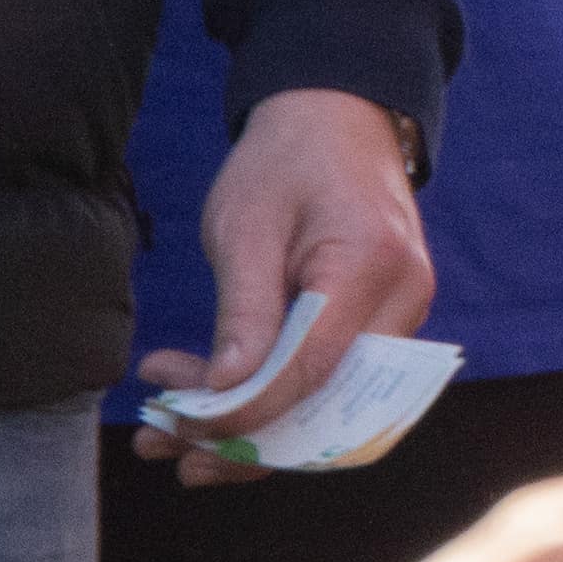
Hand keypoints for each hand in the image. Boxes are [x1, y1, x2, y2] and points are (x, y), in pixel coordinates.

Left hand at [140, 88, 434, 477]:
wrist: (338, 117)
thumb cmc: (286, 161)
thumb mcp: (247, 227)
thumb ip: (244, 311)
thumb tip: (228, 395)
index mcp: (371, 268)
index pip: (313, 371)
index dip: (246, 416)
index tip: (178, 430)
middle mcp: (403, 301)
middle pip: (329, 404)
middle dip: (243, 439)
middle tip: (158, 444)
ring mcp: (400, 313)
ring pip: (327, 401)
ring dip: (247, 426)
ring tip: (162, 427)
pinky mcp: (382, 321)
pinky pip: (329, 379)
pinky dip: (269, 397)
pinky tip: (206, 392)